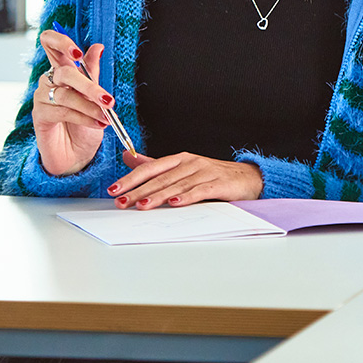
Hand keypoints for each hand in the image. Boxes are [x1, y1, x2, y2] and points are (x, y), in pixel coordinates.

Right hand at [31, 29, 113, 176]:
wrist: (77, 155)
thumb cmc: (85, 123)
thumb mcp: (94, 96)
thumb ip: (93, 72)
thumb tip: (97, 46)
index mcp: (62, 68)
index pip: (50, 43)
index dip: (61, 42)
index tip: (78, 53)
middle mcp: (49, 79)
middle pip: (64, 72)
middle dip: (89, 86)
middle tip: (108, 99)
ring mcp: (41, 97)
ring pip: (66, 95)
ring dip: (89, 107)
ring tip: (106, 117)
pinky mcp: (39, 115)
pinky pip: (62, 112)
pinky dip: (83, 117)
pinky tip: (97, 124)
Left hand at [107, 151, 262, 208]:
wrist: (248, 178)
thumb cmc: (212, 175)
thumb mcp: (182, 168)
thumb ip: (155, 165)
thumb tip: (128, 157)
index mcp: (180, 159)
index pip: (151, 168)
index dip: (132, 178)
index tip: (114, 189)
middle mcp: (191, 162)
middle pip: (161, 178)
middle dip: (140, 190)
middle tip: (122, 201)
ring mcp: (205, 172)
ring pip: (177, 184)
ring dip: (159, 196)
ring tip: (142, 206)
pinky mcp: (219, 183)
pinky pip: (201, 190)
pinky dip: (187, 197)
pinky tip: (175, 203)